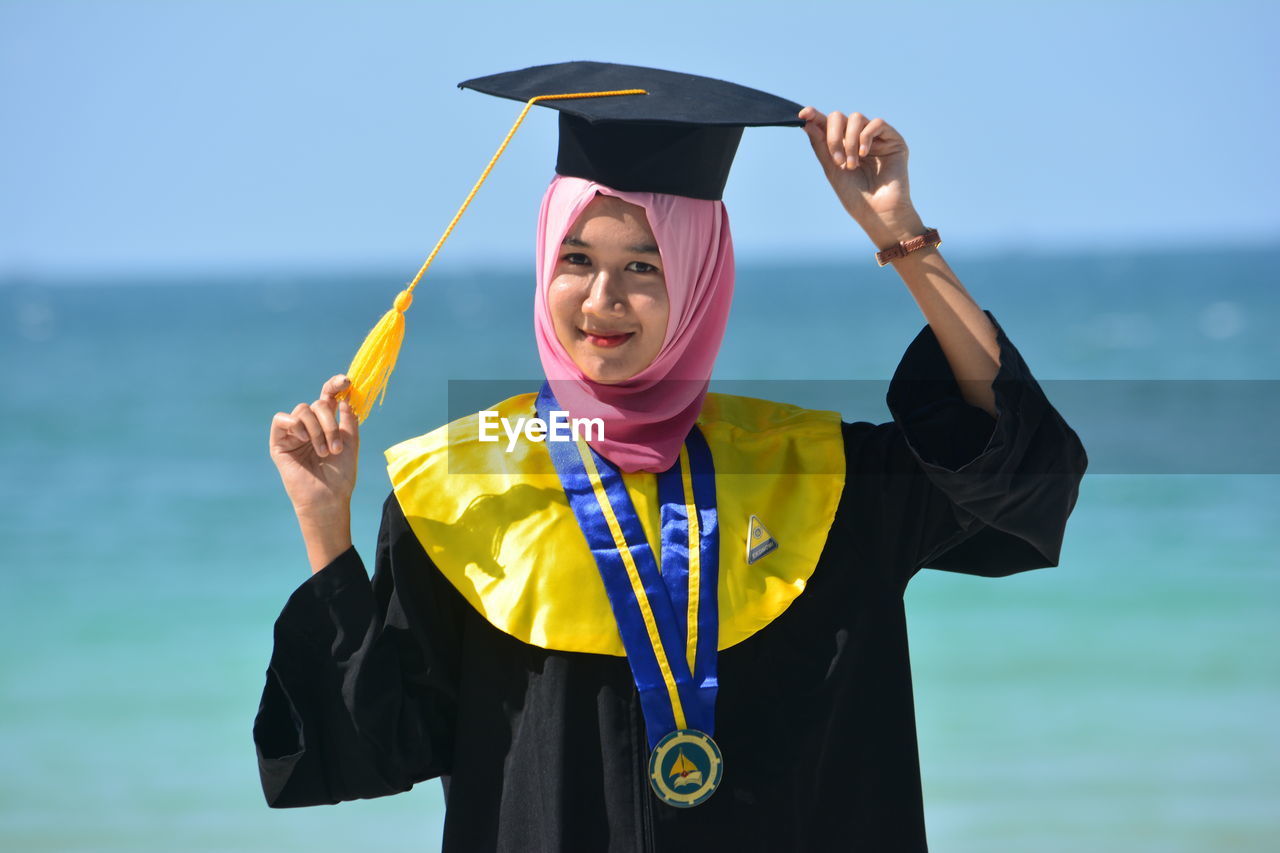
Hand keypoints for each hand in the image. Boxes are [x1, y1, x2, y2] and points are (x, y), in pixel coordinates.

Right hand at [269, 375, 359, 519]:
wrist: (328, 498)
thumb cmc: (340, 475)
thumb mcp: (351, 443)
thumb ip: (348, 419)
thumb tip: (344, 399)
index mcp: (327, 423)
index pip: (328, 396)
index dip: (334, 385)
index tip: (346, 382)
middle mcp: (310, 425)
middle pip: (318, 404)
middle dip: (330, 423)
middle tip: (336, 448)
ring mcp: (294, 433)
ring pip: (303, 410)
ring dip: (318, 430)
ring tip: (324, 452)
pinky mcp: (279, 442)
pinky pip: (282, 419)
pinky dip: (296, 425)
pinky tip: (305, 440)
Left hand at [798, 106, 924, 246]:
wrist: (878, 213)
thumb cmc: (856, 196)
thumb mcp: (832, 169)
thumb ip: (821, 145)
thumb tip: (807, 121)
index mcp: (843, 145)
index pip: (827, 124)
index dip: (815, 116)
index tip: (804, 114)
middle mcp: (858, 138)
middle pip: (840, 117)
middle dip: (834, 136)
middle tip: (837, 160)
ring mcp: (876, 138)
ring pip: (857, 118)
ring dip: (850, 141)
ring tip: (852, 164)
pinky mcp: (893, 139)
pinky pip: (877, 123)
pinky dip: (866, 137)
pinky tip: (865, 154)